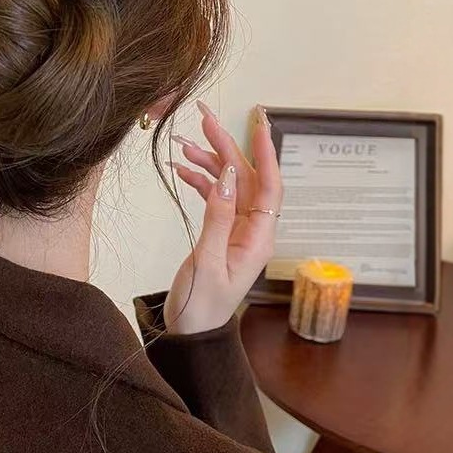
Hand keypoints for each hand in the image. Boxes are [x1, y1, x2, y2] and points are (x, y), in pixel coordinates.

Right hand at [162, 101, 283, 333]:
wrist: (191, 333)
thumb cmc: (201, 307)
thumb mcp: (206, 262)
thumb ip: (217, 218)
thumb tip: (226, 176)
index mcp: (259, 238)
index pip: (269, 186)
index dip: (264, 153)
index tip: (258, 124)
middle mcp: (253, 230)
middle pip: (245, 178)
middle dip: (227, 146)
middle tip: (204, 119)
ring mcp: (236, 229)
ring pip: (228, 184)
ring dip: (209, 161)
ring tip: (184, 144)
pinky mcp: (220, 232)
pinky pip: (215, 197)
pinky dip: (200, 180)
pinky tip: (183, 169)